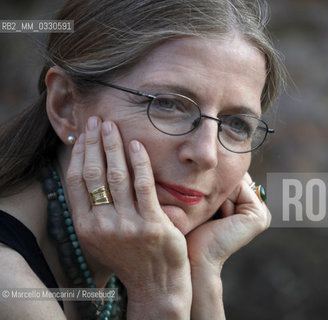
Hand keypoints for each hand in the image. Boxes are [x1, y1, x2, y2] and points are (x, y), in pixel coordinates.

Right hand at [65, 117, 191, 316]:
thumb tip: (88, 172)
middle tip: (98, 120)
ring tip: (113, 126)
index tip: (84, 134)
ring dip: (114, 147)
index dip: (79, 154)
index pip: (76, 182)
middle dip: (94, 143)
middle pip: (94, 174)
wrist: (155, 283)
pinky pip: (143, 185)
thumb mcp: (102, 238)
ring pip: (116, 176)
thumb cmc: (130, 256)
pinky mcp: (151, 224)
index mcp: (85, 227)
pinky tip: (137, 145)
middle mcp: (102, 225)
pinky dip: (139, 162)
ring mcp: (127, 225)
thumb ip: (93, 210)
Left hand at [186, 172, 270, 318]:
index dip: (215, 181)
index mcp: (247, 206)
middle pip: (235, 177)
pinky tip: (220, 217)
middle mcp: (257, 209)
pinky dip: (225, 198)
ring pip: (236, 181)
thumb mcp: (203, 202)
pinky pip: (239, 188)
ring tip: (213, 215)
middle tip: (206, 207)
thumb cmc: (191, 231)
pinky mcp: (259, 216)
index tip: (200, 199)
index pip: (231, 177)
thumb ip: (213, 184)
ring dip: (220, 193)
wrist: (193, 257)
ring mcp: (261, 213)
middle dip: (218, 185)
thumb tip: (208, 161)